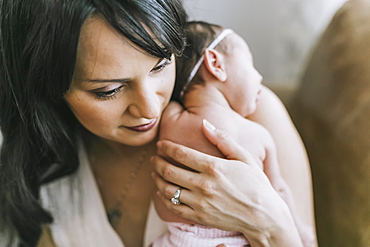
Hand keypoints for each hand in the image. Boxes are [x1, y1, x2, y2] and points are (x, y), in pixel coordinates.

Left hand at [152, 119, 301, 246]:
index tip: (161, 144)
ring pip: (168, 190)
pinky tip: (162, 192)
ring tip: (155, 173)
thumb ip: (223, 140)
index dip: (167, 147)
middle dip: (158, 162)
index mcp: (214, 168)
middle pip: (170, 171)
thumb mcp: (244, 157)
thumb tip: (205, 124)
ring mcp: (200, 203)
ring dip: (158, 180)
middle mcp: (204, 185)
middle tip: (155, 158)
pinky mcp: (200, 217)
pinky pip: (175, 208)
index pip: (181, 154)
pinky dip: (164, 199)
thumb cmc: (256, 184)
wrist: (264, 215)